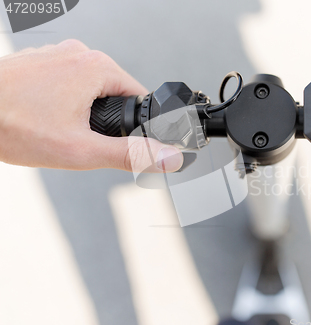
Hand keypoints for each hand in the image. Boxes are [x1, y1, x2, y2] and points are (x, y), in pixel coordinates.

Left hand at [0, 39, 182, 171]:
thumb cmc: (12, 126)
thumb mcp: (81, 150)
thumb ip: (131, 155)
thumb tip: (169, 158)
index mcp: (96, 67)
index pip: (138, 96)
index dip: (134, 124)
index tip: (115, 140)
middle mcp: (77, 54)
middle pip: (113, 93)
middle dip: (103, 120)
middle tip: (79, 138)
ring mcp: (55, 55)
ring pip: (88, 89)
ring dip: (82, 112)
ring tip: (57, 129)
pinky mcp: (38, 62)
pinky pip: (65, 84)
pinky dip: (62, 103)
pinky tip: (43, 118)